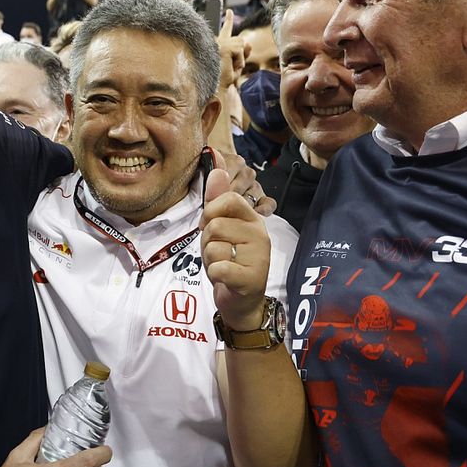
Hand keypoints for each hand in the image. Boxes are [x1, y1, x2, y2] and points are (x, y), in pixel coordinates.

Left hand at [198, 151, 270, 329]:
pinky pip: (219, 268)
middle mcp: (259, 234)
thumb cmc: (229, 260)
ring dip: (210, 259)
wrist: (241, 300)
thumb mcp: (219, 227)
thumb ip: (217, 197)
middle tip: (218, 251)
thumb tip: (217, 165)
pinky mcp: (251, 278)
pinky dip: (215, 274)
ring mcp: (258, 257)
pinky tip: (225, 278)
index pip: (227, 199)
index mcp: (252, 218)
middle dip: (207, 240)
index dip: (210, 213)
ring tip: (223, 265)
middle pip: (215, 225)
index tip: (211, 227)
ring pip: (214, 247)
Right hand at [217, 9, 248, 91]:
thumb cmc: (222, 81)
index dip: (228, 20)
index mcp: (216, 46)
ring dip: (239, 59)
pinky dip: (239, 60)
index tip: (229, 11)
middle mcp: (215, 42)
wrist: (214, 89)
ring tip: (228, 68)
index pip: (225, 30)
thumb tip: (248, 42)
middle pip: (240, 41)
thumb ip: (243, 54)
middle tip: (230, 68)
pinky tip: (229, 66)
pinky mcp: (224, 46)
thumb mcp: (236, 66)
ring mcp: (218, 43)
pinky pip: (241, 49)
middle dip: (241, 55)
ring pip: (242, 44)